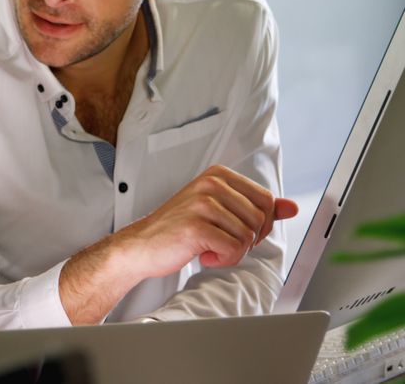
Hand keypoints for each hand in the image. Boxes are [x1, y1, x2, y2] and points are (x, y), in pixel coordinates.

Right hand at [115, 165, 298, 277]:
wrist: (141, 246)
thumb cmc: (179, 229)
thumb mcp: (220, 211)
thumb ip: (256, 207)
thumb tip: (292, 207)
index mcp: (218, 175)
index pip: (267, 200)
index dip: (259, 224)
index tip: (234, 230)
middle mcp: (210, 184)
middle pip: (260, 219)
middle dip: (247, 239)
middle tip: (221, 241)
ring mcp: (202, 204)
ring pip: (248, 236)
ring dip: (232, 251)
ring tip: (208, 247)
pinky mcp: (196, 227)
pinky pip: (233, 249)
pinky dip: (222, 259)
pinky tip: (202, 254)